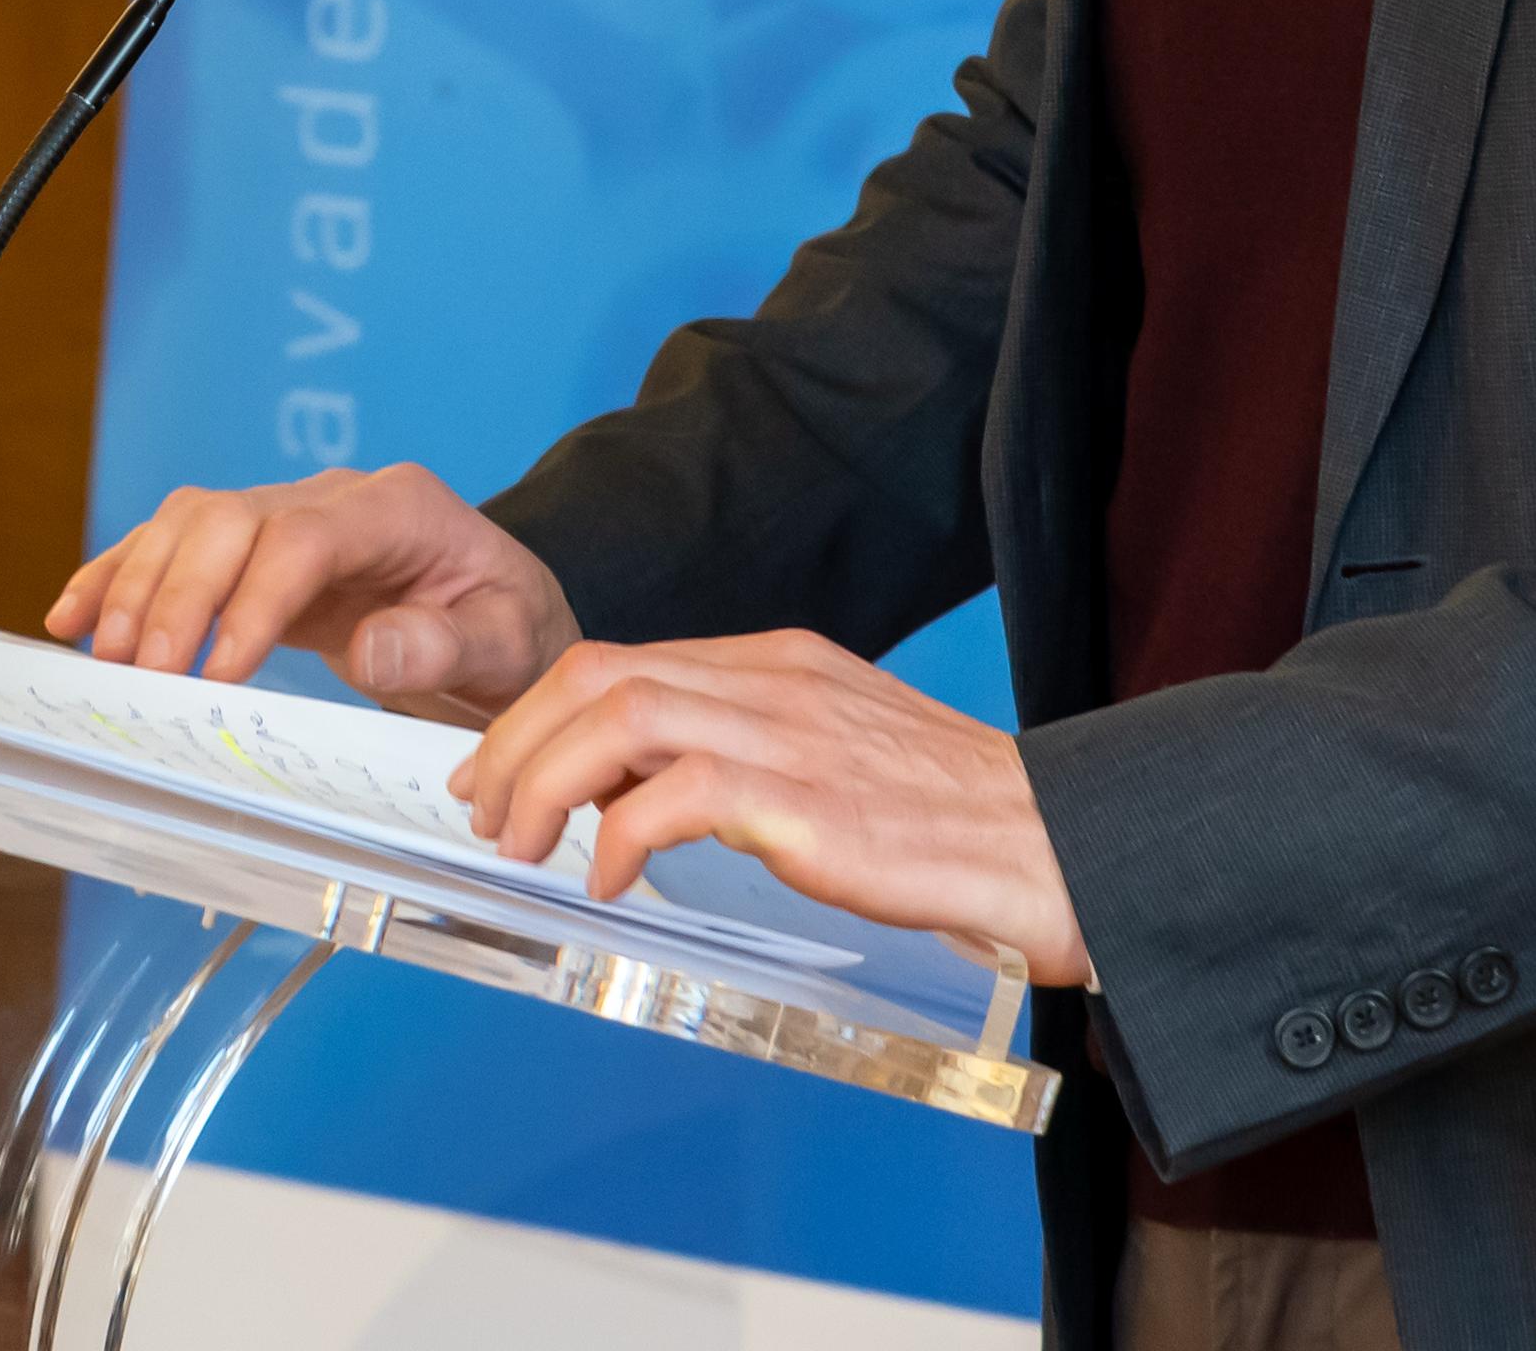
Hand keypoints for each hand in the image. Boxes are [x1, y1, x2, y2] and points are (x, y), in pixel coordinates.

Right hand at [48, 464, 580, 721]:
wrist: (502, 619)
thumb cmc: (508, 631)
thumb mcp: (507, 644)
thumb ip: (446, 644)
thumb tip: (371, 646)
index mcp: (400, 508)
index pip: (306, 537)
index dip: (252, 600)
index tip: (220, 674)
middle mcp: (332, 497)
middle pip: (230, 518)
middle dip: (179, 595)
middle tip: (146, 677)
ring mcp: (287, 515)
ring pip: (189, 522)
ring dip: (137, 585)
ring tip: (105, 660)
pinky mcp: (253, 550)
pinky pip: (175, 545)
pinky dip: (119, 574)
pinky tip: (73, 616)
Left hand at [453, 631, 1088, 987]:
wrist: (1051, 843)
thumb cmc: (946, 820)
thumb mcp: (834, 755)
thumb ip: (746, 753)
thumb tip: (642, 792)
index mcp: (778, 663)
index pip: (623, 658)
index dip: (540, 712)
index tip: (499, 768)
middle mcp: (773, 680)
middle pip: (598, 673)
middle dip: (517, 738)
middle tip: (484, 808)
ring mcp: (788, 732)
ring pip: (619, 715)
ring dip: (545, 780)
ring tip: (523, 845)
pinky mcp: (804, 799)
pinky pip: (676, 794)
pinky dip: (621, 832)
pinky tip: (612, 878)